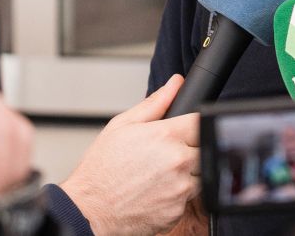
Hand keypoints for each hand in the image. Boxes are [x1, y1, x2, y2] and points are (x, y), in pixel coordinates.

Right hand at [60, 74, 200, 235]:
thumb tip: (175, 83)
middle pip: (205, 147)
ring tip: (160, 173)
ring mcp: (180, 187)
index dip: (193, 124)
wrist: (89, 209)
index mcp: (166, 136)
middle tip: (167, 154)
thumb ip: (155, 103)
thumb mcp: (122, 125)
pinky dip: (178, 193)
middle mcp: (178, 161)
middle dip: (191, 148)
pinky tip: (157, 190)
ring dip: (187, 171)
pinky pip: (190, 196)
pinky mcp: (178, 210)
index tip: (184, 130)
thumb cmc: (101, 169)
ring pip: (201, 173)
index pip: (201, 121)